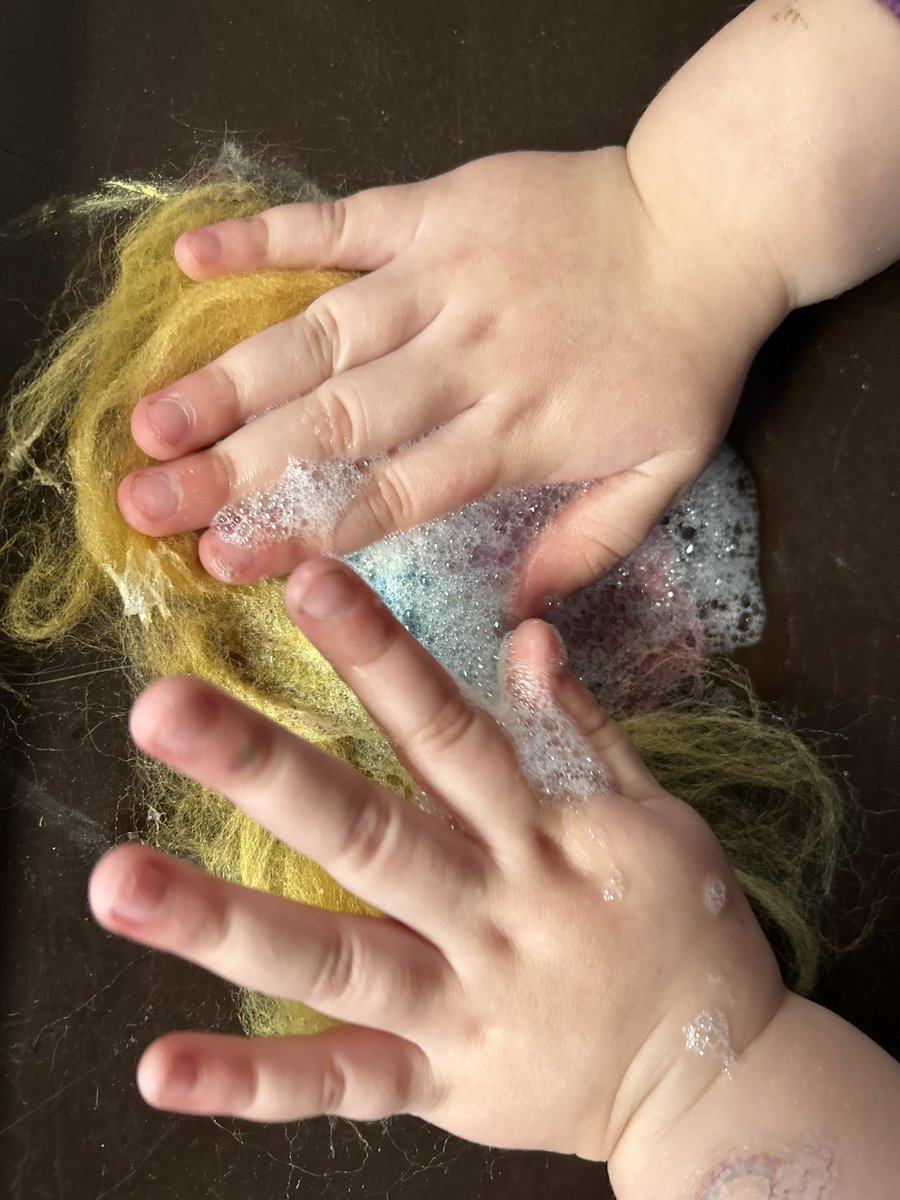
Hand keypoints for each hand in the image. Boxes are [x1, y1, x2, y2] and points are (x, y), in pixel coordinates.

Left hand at [89, 559, 783, 1158]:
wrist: (714, 1081)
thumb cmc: (680, 925)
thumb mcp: (655, 814)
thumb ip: (580, 726)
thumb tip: (525, 635)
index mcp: (547, 836)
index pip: (452, 730)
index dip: (380, 655)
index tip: (306, 583)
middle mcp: (493, 914)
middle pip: (368, 833)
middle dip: (263, 770)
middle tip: (163, 709)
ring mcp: (461, 1005)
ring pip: (333, 957)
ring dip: (222, 921)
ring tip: (118, 882)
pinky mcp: (441, 1083)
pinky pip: (341, 1084)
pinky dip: (254, 1080)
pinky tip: (162, 1068)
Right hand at [117, 149, 785, 613]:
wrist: (712, 221)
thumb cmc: (683, 354)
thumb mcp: (664, 471)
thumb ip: (590, 544)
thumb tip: (524, 619)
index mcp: (515, 431)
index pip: (392, 493)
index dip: (304, 529)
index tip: (225, 560)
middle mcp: (467, 358)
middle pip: (336, 423)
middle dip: (235, 469)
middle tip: (148, 505)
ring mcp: (446, 276)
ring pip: (323, 335)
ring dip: (231, 378)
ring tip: (152, 421)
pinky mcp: (437, 208)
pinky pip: (342, 219)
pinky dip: (267, 235)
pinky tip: (194, 257)